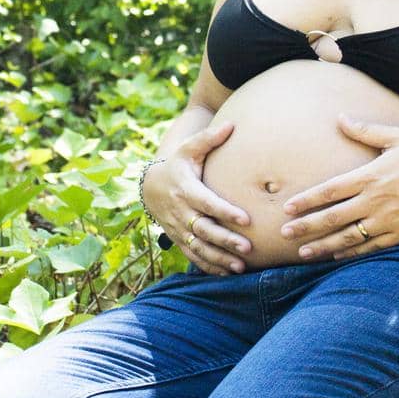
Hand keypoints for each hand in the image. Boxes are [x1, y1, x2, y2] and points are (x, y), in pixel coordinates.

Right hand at [143, 122, 252, 274]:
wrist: (150, 186)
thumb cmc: (178, 164)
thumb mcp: (189, 149)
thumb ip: (209, 139)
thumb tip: (232, 124)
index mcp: (186, 189)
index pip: (207, 202)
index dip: (225, 211)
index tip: (246, 219)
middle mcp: (181, 211)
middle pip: (204, 229)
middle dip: (225, 239)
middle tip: (248, 247)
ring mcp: (178, 228)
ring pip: (199, 247)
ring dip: (219, 257)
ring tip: (240, 266)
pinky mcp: (179, 239)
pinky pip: (193, 256)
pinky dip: (209, 266)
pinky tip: (228, 273)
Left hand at [278, 116, 398, 260]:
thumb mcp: (397, 138)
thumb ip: (365, 130)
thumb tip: (340, 117)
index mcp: (370, 176)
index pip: (330, 191)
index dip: (307, 200)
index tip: (287, 207)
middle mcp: (375, 201)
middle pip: (333, 217)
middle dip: (307, 226)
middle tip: (284, 233)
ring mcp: (387, 220)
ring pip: (348, 237)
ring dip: (323, 246)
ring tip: (303, 252)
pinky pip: (370, 247)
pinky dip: (350, 253)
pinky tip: (334, 257)